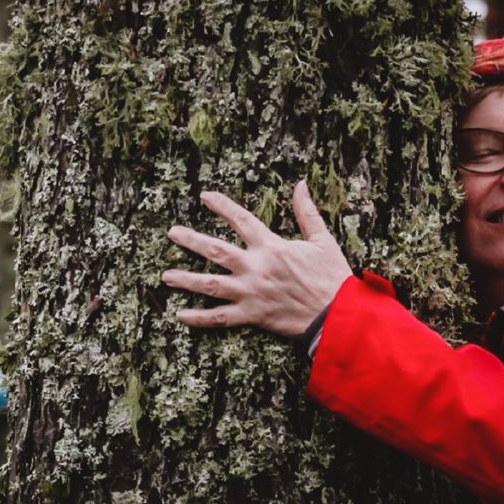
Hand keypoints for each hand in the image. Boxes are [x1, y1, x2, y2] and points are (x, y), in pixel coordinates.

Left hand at [162, 180, 353, 337]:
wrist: (337, 314)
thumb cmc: (332, 276)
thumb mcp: (322, 239)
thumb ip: (306, 212)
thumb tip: (301, 184)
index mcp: (271, 246)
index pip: (241, 219)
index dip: (221, 206)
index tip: (203, 196)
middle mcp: (256, 267)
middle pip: (215, 251)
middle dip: (191, 241)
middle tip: (172, 233)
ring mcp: (251, 292)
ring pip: (211, 285)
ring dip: (186, 279)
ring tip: (165, 276)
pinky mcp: (252, 316)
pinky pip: (220, 318)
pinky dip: (199, 318)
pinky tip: (180, 315)